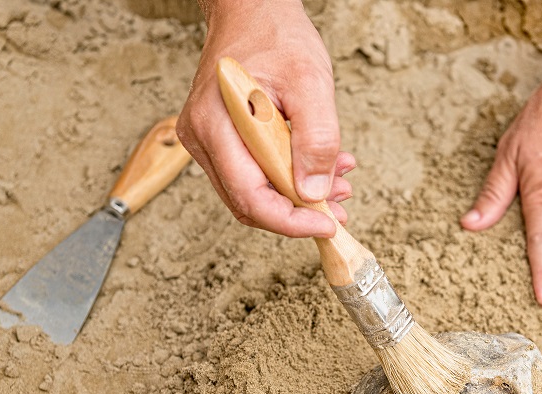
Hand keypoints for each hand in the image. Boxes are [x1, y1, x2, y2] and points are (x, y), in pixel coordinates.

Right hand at [177, 0, 354, 236]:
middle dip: (297, 213)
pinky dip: (291, 178)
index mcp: (216, 125)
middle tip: (339, 209)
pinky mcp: (222, 141)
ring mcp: (209, 142)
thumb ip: (316, 138)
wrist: (255, 11)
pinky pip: (256, 174)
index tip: (326, 224)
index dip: (290, 221)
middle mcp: (203, 139)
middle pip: (249, 201)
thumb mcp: (311, 83)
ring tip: (338, 182)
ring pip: (254, 191)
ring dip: (298, 196)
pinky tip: (322, 168)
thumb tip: (314, 193)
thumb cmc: (277, 37)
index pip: (249, 196)